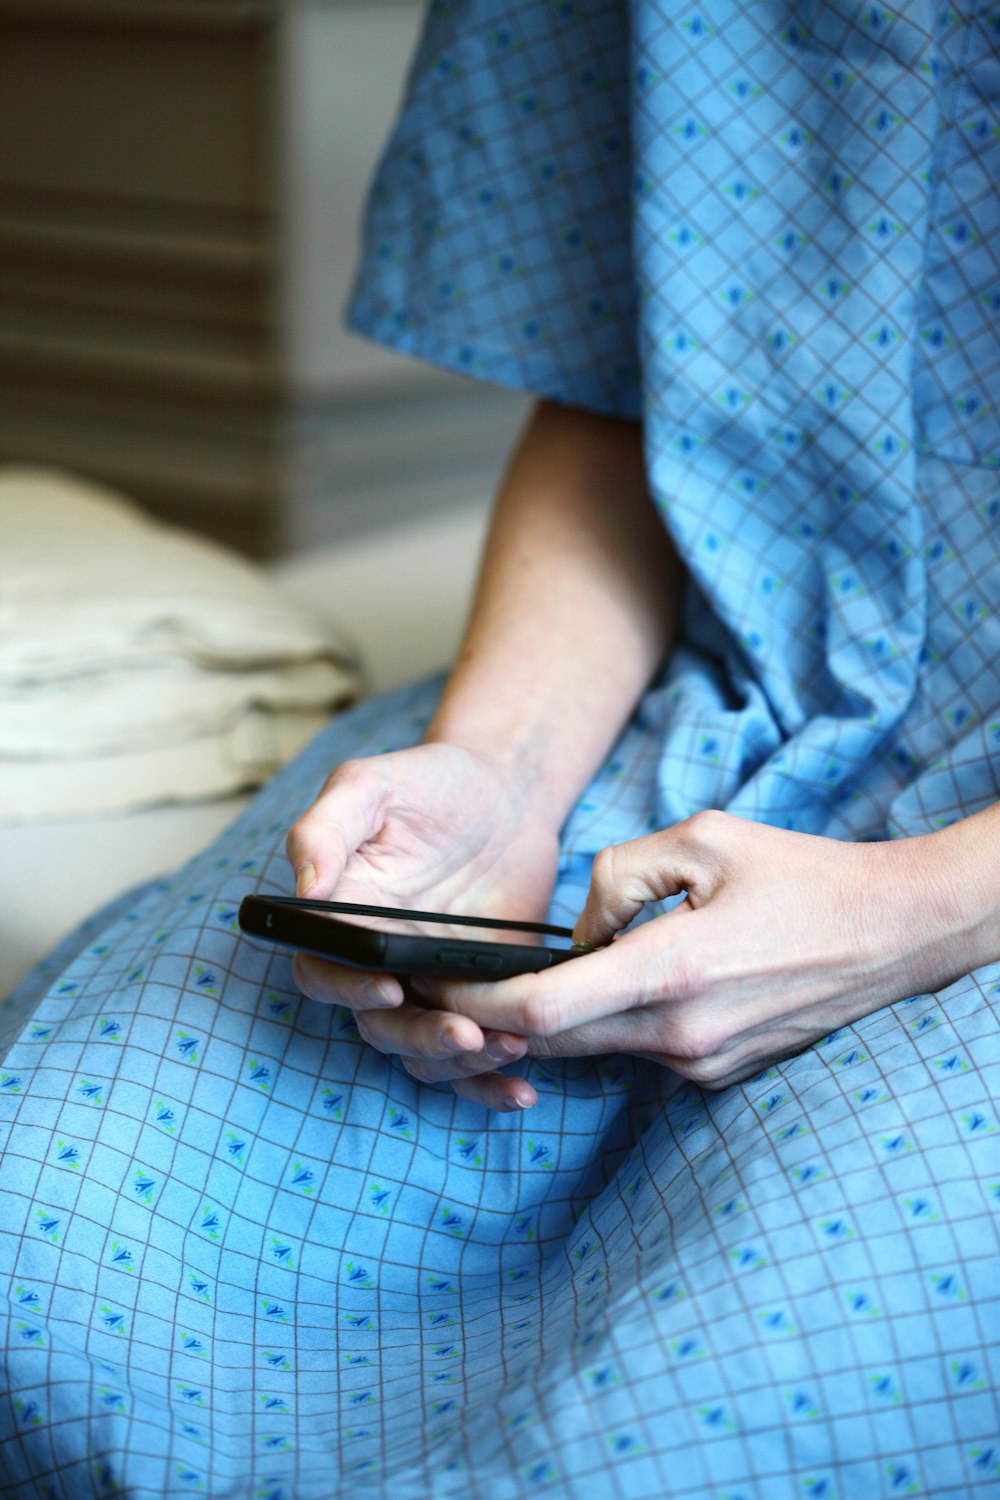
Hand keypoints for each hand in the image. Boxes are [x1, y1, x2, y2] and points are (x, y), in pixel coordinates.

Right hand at [285, 742, 560, 1108]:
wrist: (506, 792)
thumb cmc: (431, 781)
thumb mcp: (372, 784)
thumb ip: (326, 828)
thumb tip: (304, 890)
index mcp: (340, 916)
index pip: (323, 971)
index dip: (348, 988)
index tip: (389, 987)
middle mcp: (377, 961)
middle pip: (379, 1026)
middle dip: (421, 1040)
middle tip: (467, 1036)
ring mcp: (428, 984)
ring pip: (425, 1052)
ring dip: (462, 1066)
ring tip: (511, 1049)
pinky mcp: (477, 997)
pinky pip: (472, 1054)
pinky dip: (491, 1081)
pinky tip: (524, 1089)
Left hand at [402, 809, 979, 1102]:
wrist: (893, 935)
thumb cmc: (802, 875)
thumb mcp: (704, 838)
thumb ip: (619, 875)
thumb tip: (580, 931)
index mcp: (674, 971)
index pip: (547, 1011)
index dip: (482, 1006)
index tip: (437, 989)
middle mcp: (683, 1034)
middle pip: (557, 1043)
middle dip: (499, 1022)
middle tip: (449, 992)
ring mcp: (702, 1063)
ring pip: (597, 1049)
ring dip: (554, 1024)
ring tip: (518, 984)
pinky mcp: (717, 1073)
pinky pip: (639, 1052)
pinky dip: (608, 1026)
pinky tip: (607, 989)